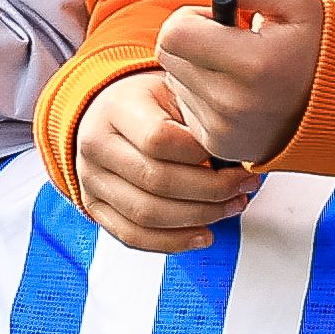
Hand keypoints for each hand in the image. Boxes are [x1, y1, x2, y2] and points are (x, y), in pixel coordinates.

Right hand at [67, 66, 263, 251]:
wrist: (108, 114)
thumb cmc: (149, 103)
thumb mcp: (174, 91)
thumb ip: (198, 117)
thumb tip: (239, 150)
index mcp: (116, 109)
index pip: (158, 139)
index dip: (202, 153)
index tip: (235, 156)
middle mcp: (96, 146)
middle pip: (155, 180)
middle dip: (211, 190)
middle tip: (243, 186)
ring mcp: (91, 180)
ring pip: (146, 214)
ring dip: (198, 217)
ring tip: (230, 208)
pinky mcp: (94, 207)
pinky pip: (132, 235)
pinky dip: (172, 242)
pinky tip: (203, 235)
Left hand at [147, 0, 326, 167]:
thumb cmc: (322, 46)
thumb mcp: (295, 2)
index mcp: (253, 64)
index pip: (174, 34)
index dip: (192, 19)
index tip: (223, 21)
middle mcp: (233, 104)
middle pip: (168, 56)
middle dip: (193, 41)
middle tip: (233, 41)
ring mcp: (224, 130)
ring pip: (174, 82)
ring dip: (197, 69)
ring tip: (242, 69)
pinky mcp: (219, 147)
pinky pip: (185, 109)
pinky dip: (203, 96)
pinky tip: (240, 92)